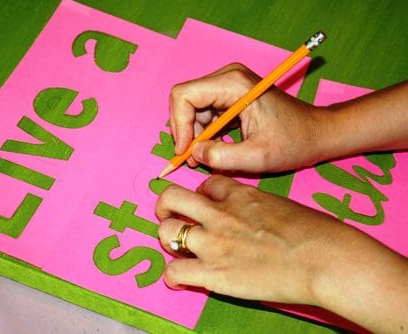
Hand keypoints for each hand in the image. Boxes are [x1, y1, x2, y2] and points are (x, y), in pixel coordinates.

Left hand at [155, 175, 407, 332]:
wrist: (324, 259)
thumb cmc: (314, 231)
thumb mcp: (279, 204)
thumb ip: (255, 205)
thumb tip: (249, 214)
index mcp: (238, 194)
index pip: (205, 184)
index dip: (201, 194)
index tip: (204, 204)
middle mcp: (218, 214)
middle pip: (172, 197)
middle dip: (165, 205)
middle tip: (168, 215)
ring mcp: (212, 243)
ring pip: (166, 232)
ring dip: (167, 239)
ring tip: (176, 248)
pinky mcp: (213, 274)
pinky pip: (175, 271)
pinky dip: (173, 275)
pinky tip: (180, 277)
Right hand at [169, 63, 329, 172]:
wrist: (316, 132)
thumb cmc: (294, 141)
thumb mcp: (258, 156)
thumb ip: (222, 158)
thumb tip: (194, 154)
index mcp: (234, 84)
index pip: (185, 95)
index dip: (179, 126)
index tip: (185, 152)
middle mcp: (228, 77)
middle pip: (185, 100)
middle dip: (185, 131)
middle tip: (192, 158)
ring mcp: (228, 84)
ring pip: (192, 108)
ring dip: (194, 134)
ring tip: (204, 158)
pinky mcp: (230, 94)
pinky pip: (204, 111)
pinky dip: (204, 132)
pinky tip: (214, 149)